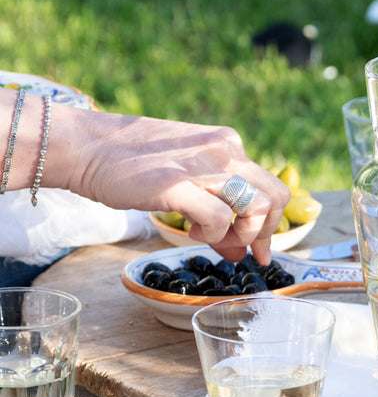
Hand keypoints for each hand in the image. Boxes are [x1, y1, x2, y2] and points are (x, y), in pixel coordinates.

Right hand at [53, 105, 289, 263]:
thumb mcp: (184, 181)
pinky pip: (221, 218)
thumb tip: (240, 252)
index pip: (272, 187)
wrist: (84, 146)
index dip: (271, 224)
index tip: (259, 249)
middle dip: (264, 233)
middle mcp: (224, 150)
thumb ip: (216, 210)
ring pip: (257, 207)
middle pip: (275, 198)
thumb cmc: (129, 165)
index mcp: (227, 144)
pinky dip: (213, 234)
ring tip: (208, 235)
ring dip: (240, 233)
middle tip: (241, 250)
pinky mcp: (179, 184)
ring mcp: (204, 165)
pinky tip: (191, 230)